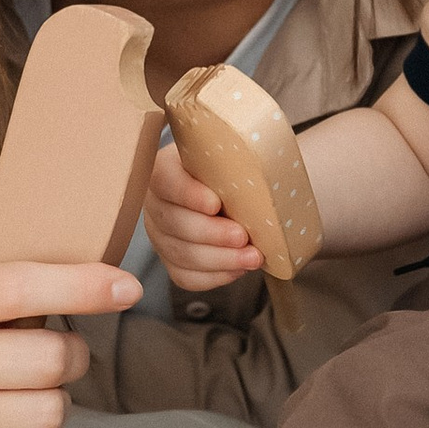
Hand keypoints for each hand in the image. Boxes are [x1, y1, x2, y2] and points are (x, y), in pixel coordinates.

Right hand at [0, 254, 138, 427]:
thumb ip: (5, 296)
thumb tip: (103, 285)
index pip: (18, 286)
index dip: (84, 286)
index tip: (129, 287)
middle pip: (51, 361)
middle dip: (71, 360)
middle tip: (55, 362)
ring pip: (48, 414)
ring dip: (51, 408)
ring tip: (21, 401)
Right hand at [142, 143, 264, 292]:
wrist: (232, 191)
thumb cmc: (233, 167)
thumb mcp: (233, 153)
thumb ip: (239, 155)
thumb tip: (272, 150)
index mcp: (165, 169)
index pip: (165, 179)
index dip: (188, 194)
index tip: (216, 203)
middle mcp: (156, 203)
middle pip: (173, 222)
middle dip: (212, 233)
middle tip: (243, 236)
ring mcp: (160, 235)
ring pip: (181, 254)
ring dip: (220, 259)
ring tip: (251, 257)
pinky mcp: (172, 260)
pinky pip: (186, 277)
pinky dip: (215, 276)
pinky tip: (238, 269)